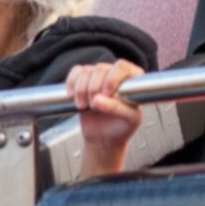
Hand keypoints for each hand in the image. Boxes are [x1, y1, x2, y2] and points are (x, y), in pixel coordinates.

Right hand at [66, 58, 145, 173]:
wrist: (105, 138)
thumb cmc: (122, 127)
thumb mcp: (128, 120)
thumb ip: (116, 108)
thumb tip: (96, 100)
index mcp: (133, 81)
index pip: (122, 67)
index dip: (111, 79)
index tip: (107, 95)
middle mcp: (116, 74)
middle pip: (100, 69)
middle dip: (93, 88)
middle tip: (93, 106)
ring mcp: (99, 76)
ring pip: (86, 72)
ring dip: (81, 90)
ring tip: (83, 106)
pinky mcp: (84, 80)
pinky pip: (76, 72)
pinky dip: (71, 84)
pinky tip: (72, 97)